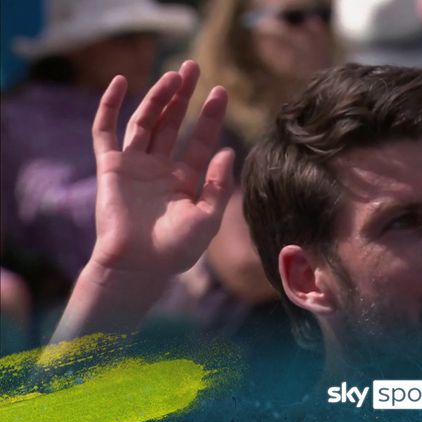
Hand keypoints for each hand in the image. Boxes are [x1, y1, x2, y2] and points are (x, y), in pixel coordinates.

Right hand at [91, 60, 233, 275]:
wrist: (138, 266)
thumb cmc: (175, 250)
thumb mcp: (208, 218)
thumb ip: (218, 184)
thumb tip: (227, 151)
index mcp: (185, 180)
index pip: (199, 140)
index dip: (210, 116)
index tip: (220, 92)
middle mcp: (160, 169)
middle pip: (172, 122)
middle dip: (183, 95)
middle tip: (194, 66)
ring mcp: (135, 165)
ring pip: (145, 121)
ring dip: (157, 96)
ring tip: (173, 74)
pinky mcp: (111, 167)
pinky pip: (106, 131)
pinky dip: (110, 106)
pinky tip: (119, 83)